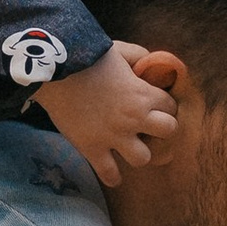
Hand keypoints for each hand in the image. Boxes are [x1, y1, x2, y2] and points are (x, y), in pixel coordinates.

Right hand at [35, 42, 181, 188]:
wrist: (55, 70)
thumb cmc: (88, 56)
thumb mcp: (119, 49)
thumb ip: (140, 56)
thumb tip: (150, 65)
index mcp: (143, 94)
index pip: (171, 105)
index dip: (164, 105)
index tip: (155, 105)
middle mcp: (134, 118)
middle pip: (169, 132)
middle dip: (162, 129)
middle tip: (149, 127)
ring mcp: (113, 136)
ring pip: (143, 159)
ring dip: (138, 153)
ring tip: (130, 148)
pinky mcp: (92, 148)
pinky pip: (109, 173)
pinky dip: (112, 176)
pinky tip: (112, 174)